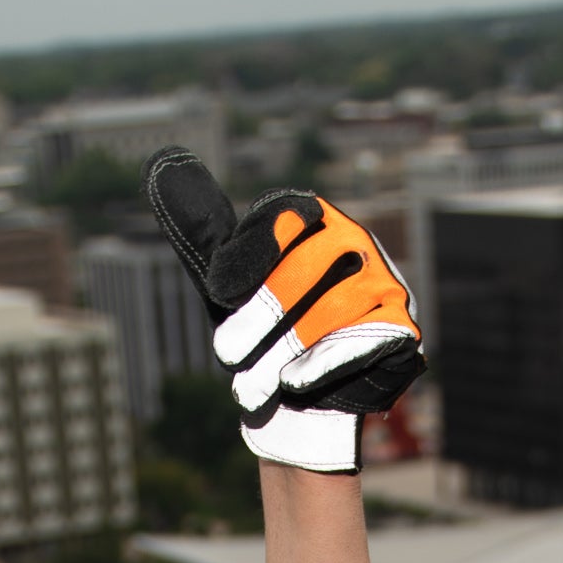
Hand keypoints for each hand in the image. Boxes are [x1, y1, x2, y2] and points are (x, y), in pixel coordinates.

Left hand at [145, 151, 421, 474]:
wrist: (301, 397)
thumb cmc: (261, 331)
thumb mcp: (226, 279)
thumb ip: (201, 228)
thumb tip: (161, 165)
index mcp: (313, 217)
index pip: (285, 217)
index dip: (250, 256)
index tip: (219, 293)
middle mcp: (355, 241)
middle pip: (306, 267)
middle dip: (261, 317)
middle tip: (227, 355)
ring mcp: (384, 281)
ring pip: (331, 308)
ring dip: (283, 351)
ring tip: (251, 386)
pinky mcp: (402, 326)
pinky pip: (363, 339)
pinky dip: (323, 363)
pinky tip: (294, 382)